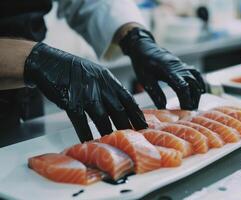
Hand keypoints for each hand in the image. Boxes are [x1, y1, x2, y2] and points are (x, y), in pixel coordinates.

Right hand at [24, 43, 146, 141]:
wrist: (48, 61)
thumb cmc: (74, 70)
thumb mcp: (97, 74)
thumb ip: (108, 88)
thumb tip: (121, 106)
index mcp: (108, 79)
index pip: (128, 98)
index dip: (137, 114)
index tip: (145, 126)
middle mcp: (100, 86)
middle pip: (118, 110)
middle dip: (128, 126)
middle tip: (135, 139)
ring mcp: (85, 93)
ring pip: (102, 117)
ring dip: (109, 132)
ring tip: (115, 144)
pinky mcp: (70, 100)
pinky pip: (80, 121)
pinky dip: (85, 134)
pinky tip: (89, 142)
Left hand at [119, 28, 205, 109]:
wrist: (144, 47)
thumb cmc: (143, 63)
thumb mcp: (145, 80)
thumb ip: (155, 93)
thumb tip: (163, 108)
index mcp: (168, 70)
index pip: (182, 86)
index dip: (186, 99)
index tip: (185, 110)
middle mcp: (178, 67)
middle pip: (193, 84)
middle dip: (194, 99)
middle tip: (191, 112)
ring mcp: (182, 66)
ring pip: (196, 79)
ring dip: (197, 93)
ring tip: (194, 105)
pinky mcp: (182, 66)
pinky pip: (196, 74)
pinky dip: (200, 83)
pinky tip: (199, 92)